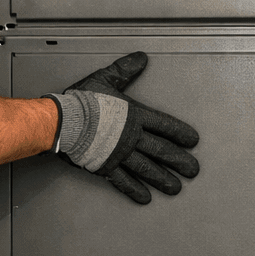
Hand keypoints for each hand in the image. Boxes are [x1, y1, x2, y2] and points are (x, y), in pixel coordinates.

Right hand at [50, 52, 200, 203]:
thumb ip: (125, 70)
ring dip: (162, 179)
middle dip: (179, 161)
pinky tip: (145, 197)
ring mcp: (119, 154)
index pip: (164, 125)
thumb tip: (141, 58)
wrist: (61, 121)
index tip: (193, 142)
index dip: (181, 133)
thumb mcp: (106, 78)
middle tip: (193, 171)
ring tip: (176, 188)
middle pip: (161, 151)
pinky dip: (135, 190)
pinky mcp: (104, 167)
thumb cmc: (83, 101)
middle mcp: (131, 137)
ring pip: (146, 169)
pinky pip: (123, 181)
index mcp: (134, 116)